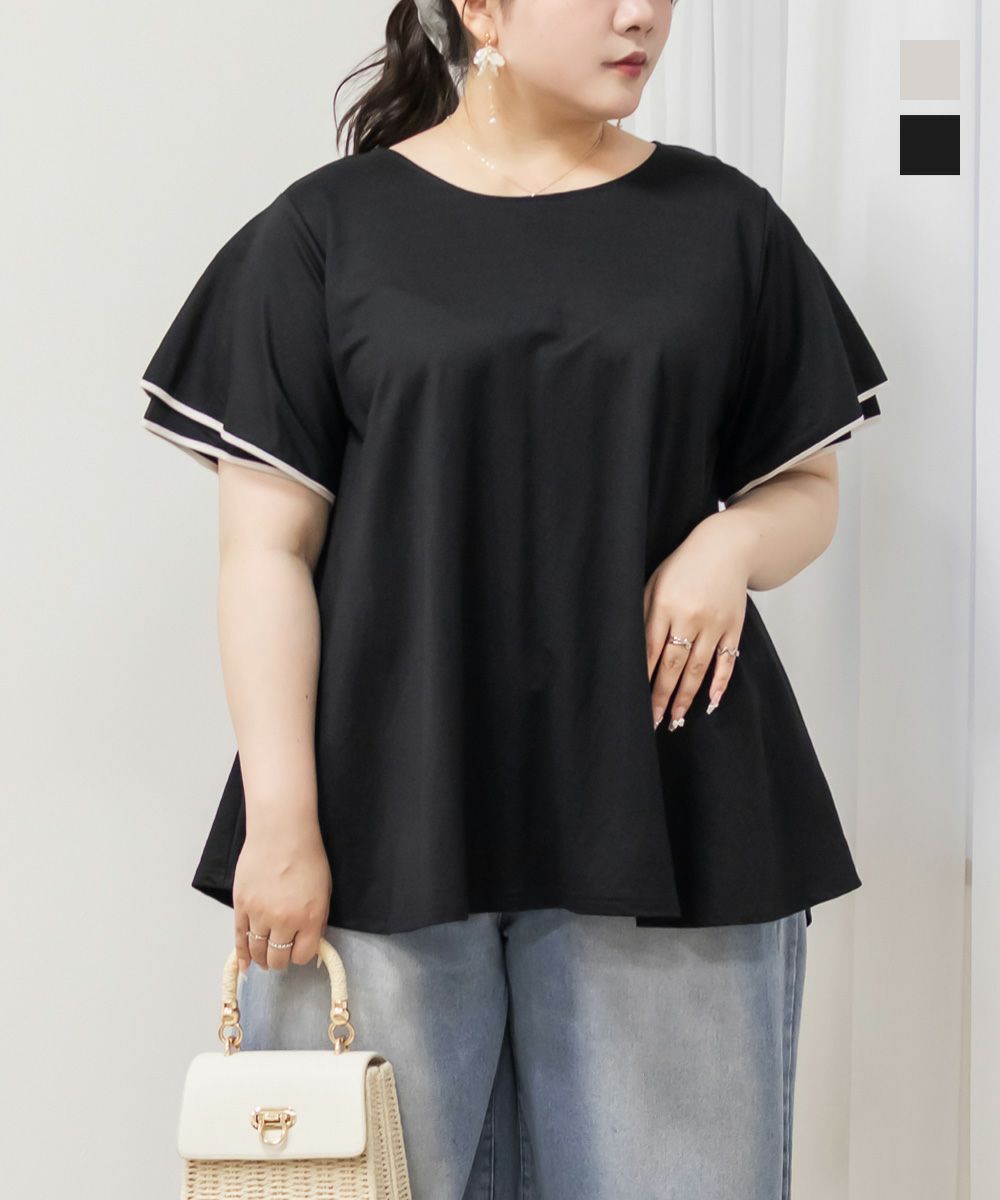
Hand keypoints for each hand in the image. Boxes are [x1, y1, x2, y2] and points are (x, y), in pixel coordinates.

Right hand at [233, 822, 332, 972]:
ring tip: (265, 959)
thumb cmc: (307, 857)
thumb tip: (309, 941)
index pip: (303, 955)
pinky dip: (242, 955)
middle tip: (280, 957)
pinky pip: (240, 938)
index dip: (301, 955)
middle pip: (278, 957)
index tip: (299, 949)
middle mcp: (285, 920)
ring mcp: (260, 914)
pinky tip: (245, 965)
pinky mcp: (242, 906)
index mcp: (310, 917)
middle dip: (280, 961)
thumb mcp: (324, 891)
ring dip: (262, 958)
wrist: (281, 833)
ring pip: (258, 950)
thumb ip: (316, 919)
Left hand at [643, 512, 749, 729]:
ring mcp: (714, 624)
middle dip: (662, 697)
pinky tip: (712, 701)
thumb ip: (644, 614)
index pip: (651, 651)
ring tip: (678, 720)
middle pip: (673, 665)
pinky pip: (727, 660)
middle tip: (654, 722)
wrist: (727, 547)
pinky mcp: (734, 627)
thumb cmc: (684, 565)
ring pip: (698, 668)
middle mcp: (690, 617)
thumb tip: (633, 651)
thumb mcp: (655, 582)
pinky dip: (720, 682)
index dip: (643, 679)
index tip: (635, 701)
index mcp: (665, 606)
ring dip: (687, 697)